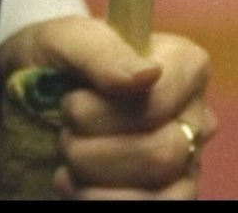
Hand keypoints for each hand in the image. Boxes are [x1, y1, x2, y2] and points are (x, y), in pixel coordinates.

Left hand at [0, 16, 214, 199]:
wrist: (41, 93)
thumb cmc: (62, 59)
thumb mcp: (70, 40)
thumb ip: (105, 53)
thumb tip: (145, 77)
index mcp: (187, 65)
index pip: (157, 104)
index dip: (103, 112)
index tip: (72, 100)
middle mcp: (196, 114)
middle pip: (161, 153)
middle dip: (94, 151)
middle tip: (66, 132)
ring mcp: (187, 160)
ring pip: (158, 194)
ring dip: (95, 180)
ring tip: (71, 158)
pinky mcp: (169, 193)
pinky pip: (155, 210)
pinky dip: (100, 203)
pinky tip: (77, 187)